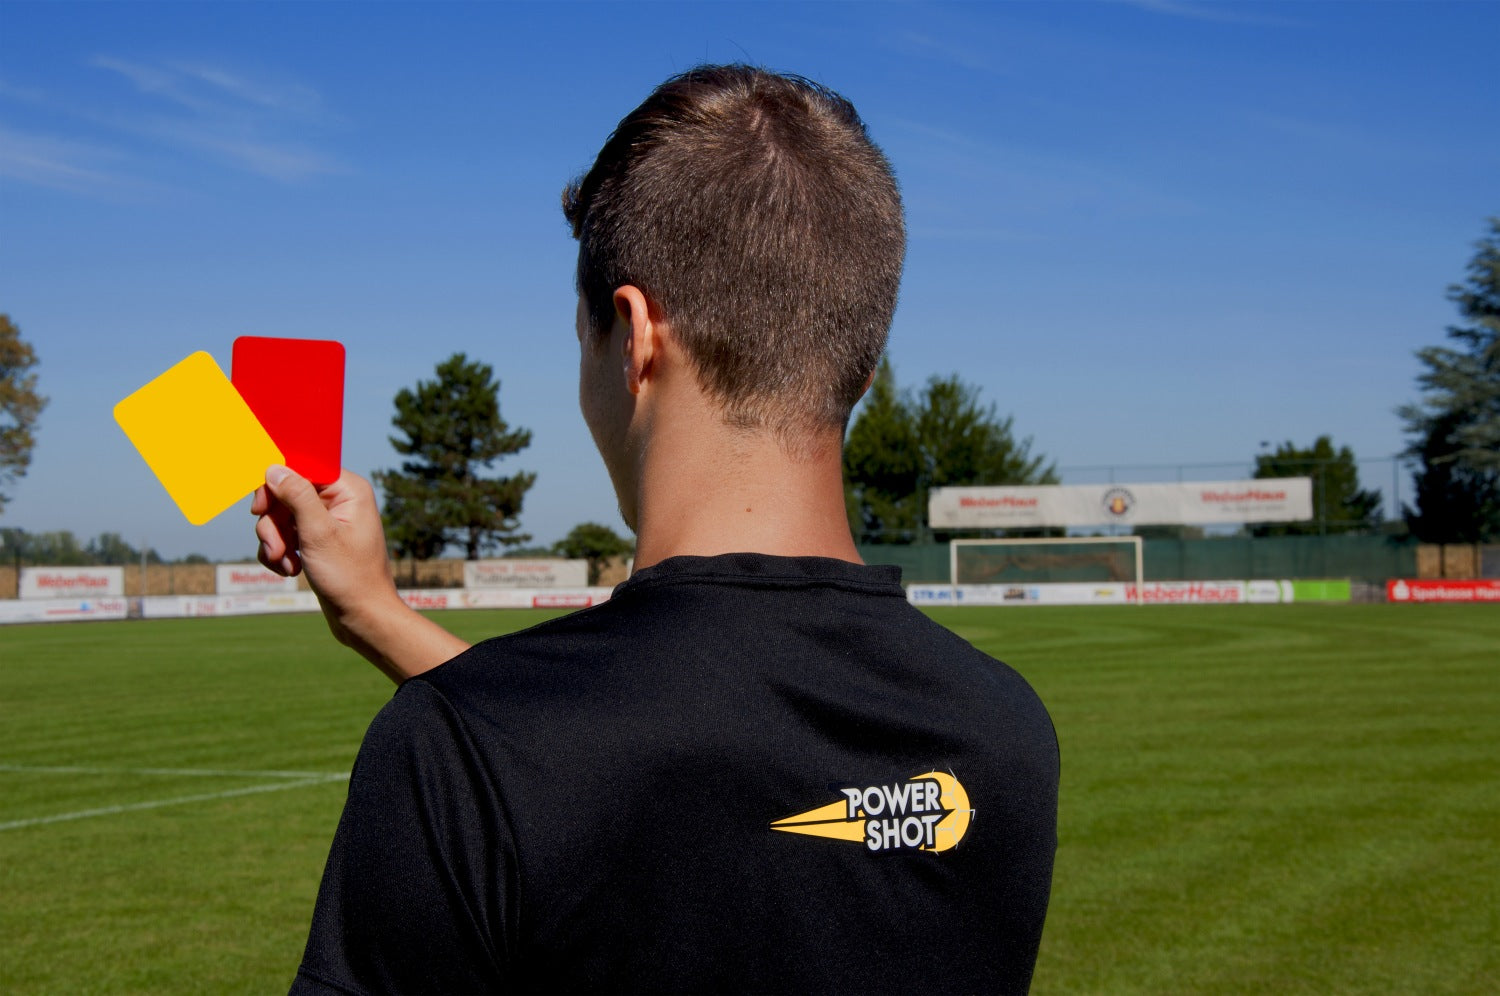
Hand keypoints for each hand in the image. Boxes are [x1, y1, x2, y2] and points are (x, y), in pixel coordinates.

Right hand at [252, 466, 468, 681]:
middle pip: (286, 493)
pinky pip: (286, 535)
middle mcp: (340, 500)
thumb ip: (296, 496)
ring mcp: (328, 521)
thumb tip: (275, 467)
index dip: (274, 485)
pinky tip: (289, 571)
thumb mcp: (318, 533)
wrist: (363, 617)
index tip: (259, 509)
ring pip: (281, 516)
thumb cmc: (349, 577)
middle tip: (274, 549)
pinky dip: (281, 552)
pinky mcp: (317, 540)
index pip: (300, 468)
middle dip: (273, 523)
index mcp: (348, 489)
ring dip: (275, 542)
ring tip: (284, 565)